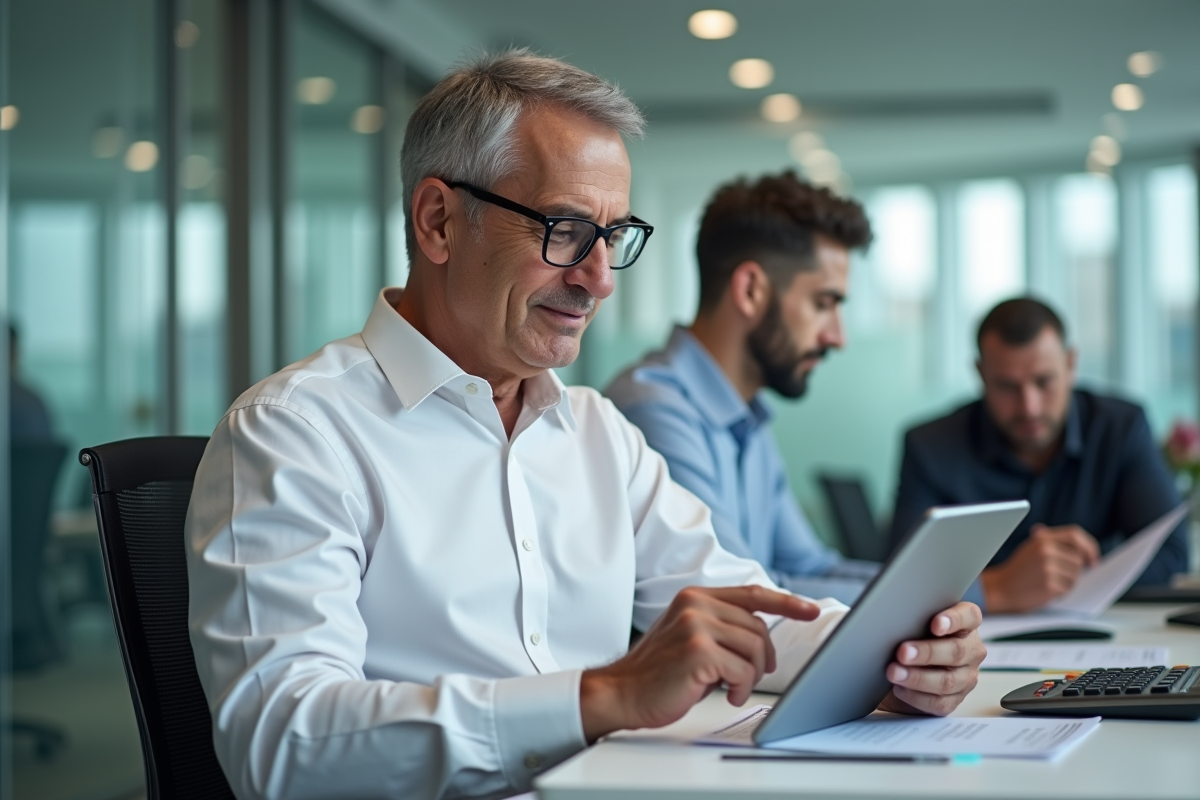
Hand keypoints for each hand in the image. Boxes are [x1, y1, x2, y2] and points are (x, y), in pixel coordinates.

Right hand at [578, 585, 819, 742]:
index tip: (812, 610)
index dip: (787, 602)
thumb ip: (721, 625)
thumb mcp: (690, 636)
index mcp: (696, 596)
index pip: (753, 594)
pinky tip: (724, 694)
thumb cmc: (659, 672)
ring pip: (755, 649)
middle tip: (745, 678)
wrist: (623, 692)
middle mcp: (697, 605)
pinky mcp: (698, 651)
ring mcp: (696, 625)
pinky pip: (743, 671)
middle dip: (762, 659)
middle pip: (760, 629)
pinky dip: (740, 689)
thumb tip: (763, 636)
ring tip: (731, 687)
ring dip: (751, 676)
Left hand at [877, 601, 985, 715]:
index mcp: (966, 624)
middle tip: (903, 652)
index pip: (970, 616)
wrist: (904, 666)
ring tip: (894, 673)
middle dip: (927, 652)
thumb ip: (914, 618)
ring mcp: (966, 677)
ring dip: (917, 678)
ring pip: (947, 681)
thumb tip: (893, 618)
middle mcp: (971, 650)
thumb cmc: (911, 636)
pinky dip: (916, 696)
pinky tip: (899, 689)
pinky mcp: (954, 700)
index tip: (935, 624)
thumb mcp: (914, 623)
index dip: (954, 619)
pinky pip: (939, 702)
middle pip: (956, 651)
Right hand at [981, 524, 1100, 612]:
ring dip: (1067, 583)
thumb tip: (1082, 546)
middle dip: (1073, 571)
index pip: (1075, 535)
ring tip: (1048, 583)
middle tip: (1060, 577)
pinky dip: (1060, 593)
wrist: (999, 589)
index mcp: (1042, 539)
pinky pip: (1068, 589)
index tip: (1092, 559)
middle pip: (1078, 559)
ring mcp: (1047, 567)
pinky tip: (1045, 591)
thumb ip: (1053, 543)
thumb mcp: (1031, 549)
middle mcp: (1045, 550)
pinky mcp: (1049, 584)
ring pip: (1075, 576)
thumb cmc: (1018, 571)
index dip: (1088, 546)